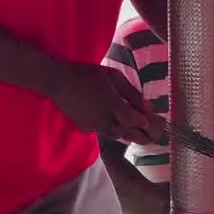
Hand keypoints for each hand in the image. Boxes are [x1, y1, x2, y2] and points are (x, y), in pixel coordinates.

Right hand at [47, 62, 162, 144]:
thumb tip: (147, 106)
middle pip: (128, 133)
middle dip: (142, 137)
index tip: (152, 123)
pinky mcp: (85, 128)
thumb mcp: (114, 76)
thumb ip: (131, 92)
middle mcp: (104, 118)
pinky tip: (118, 127)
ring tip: (139, 135)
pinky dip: (114, 132)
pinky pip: (104, 133)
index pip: (134, 120)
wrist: (60, 81)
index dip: (145, 123)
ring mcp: (93, 125)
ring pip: (116, 135)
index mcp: (112, 103)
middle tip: (153, 139)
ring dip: (128, 135)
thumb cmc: (89, 74)